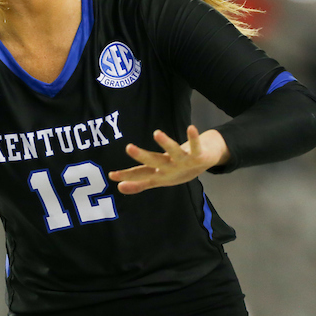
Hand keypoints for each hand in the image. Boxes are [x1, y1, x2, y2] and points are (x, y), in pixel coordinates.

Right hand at [108, 125, 228, 193]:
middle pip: (155, 161)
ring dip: (167, 143)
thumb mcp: (158, 178)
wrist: (204, 163)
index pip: (140, 173)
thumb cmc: (178, 170)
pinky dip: (194, 138)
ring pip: (175, 152)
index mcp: (160, 172)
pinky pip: (196, 146)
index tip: (111, 175)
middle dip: (142, 155)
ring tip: (156, 133)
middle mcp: (171, 168)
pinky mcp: (198, 156)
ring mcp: (184, 162)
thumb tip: (118, 187)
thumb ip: (139, 183)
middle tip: (128, 148)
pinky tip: (190, 128)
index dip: (127, 175)